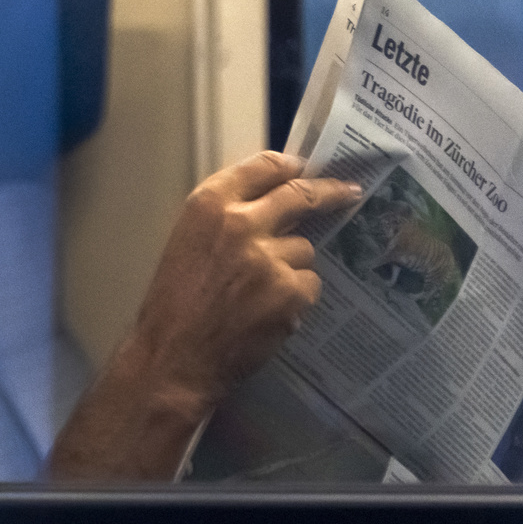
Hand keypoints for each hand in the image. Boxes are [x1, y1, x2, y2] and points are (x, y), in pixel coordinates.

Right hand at [49, 151, 361, 480]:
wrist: (174, 357)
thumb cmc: (174, 304)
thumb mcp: (187, 242)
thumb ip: (224, 217)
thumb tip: (271, 203)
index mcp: (208, 204)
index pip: (263, 166)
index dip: (290, 166)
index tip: (306, 169)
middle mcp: (240, 221)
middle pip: (299, 194)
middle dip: (329, 192)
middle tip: (349, 192)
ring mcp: (269, 256)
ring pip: (305, 250)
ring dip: (292, 268)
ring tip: (259, 295)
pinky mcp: (290, 290)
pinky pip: (309, 285)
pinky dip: (295, 300)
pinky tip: (267, 315)